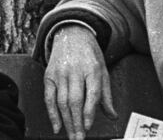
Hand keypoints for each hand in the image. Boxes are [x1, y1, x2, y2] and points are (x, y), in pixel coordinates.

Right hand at [43, 25, 117, 139]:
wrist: (71, 33)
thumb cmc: (90, 55)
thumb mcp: (103, 70)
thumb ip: (106, 94)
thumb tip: (113, 116)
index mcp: (92, 68)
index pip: (91, 93)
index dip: (89, 112)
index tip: (88, 127)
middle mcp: (75, 70)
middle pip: (75, 100)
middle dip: (77, 122)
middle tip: (79, 138)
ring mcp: (60, 72)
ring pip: (62, 101)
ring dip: (66, 121)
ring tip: (71, 136)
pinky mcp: (49, 75)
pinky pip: (49, 97)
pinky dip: (52, 114)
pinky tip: (57, 127)